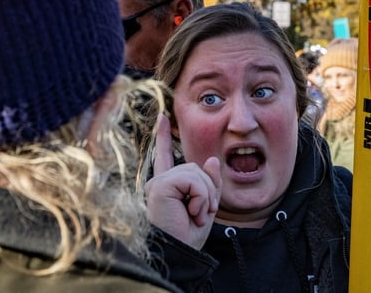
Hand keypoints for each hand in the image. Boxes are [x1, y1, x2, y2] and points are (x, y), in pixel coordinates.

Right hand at [145, 113, 220, 249]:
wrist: (180, 253)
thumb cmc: (188, 236)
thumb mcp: (206, 206)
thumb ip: (209, 183)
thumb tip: (211, 161)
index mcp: (168, 186)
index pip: (166, 156)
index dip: (164, 137)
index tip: (162, 118)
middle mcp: (160, 181)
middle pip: (196, 168)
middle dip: (208, 191)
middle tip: (199, 215)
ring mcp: (159, 183)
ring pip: (196, 172)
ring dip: (205, 197)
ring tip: (195, 215)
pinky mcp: (161, 186)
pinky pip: (193, 180)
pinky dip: (200, 197)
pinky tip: (192, 213)